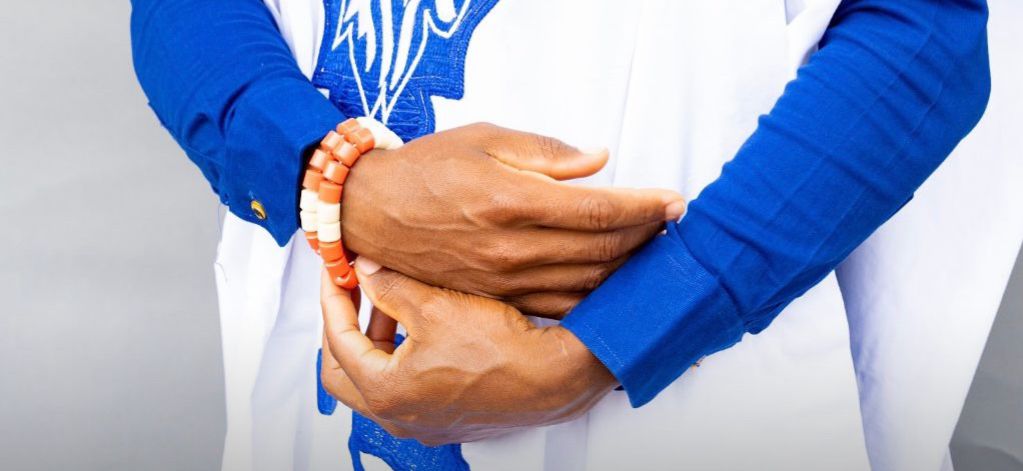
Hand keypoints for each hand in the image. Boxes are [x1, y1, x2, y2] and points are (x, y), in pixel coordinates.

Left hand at [319, 259, 616, 445]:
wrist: (553, 377)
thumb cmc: (502, 351)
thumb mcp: (435, 306)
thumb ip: (390, 287)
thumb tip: (366, 271)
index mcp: (386, 392)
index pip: (337, 339)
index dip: (334, 298)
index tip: (337, 272)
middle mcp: (400, 417)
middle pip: (346, 370)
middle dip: (346, 327)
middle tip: (353, 293)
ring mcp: (424, 421)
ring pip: (378, 380)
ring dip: (377, 341)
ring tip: (392, 301)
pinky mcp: (448, 417)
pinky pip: (408, 388)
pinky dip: (403, 357)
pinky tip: (422, 328)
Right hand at [341, 123, 684, 317]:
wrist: (371, 213)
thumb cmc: (427, 169)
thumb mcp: (483, 138)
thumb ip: (546, 151)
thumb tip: (599, 159)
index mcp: (512, 200)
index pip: (599, 209)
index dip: (644, 207)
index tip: (674, 202)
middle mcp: (512, 248)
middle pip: (602, 250)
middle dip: (645, 237)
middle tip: (669, 225)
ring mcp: (505, 281)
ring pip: (587, 284)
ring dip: (627, 271)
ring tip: (650, 253)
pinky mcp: (498, 300)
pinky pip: (559, 307)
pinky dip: (595, 299)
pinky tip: (613, 285)